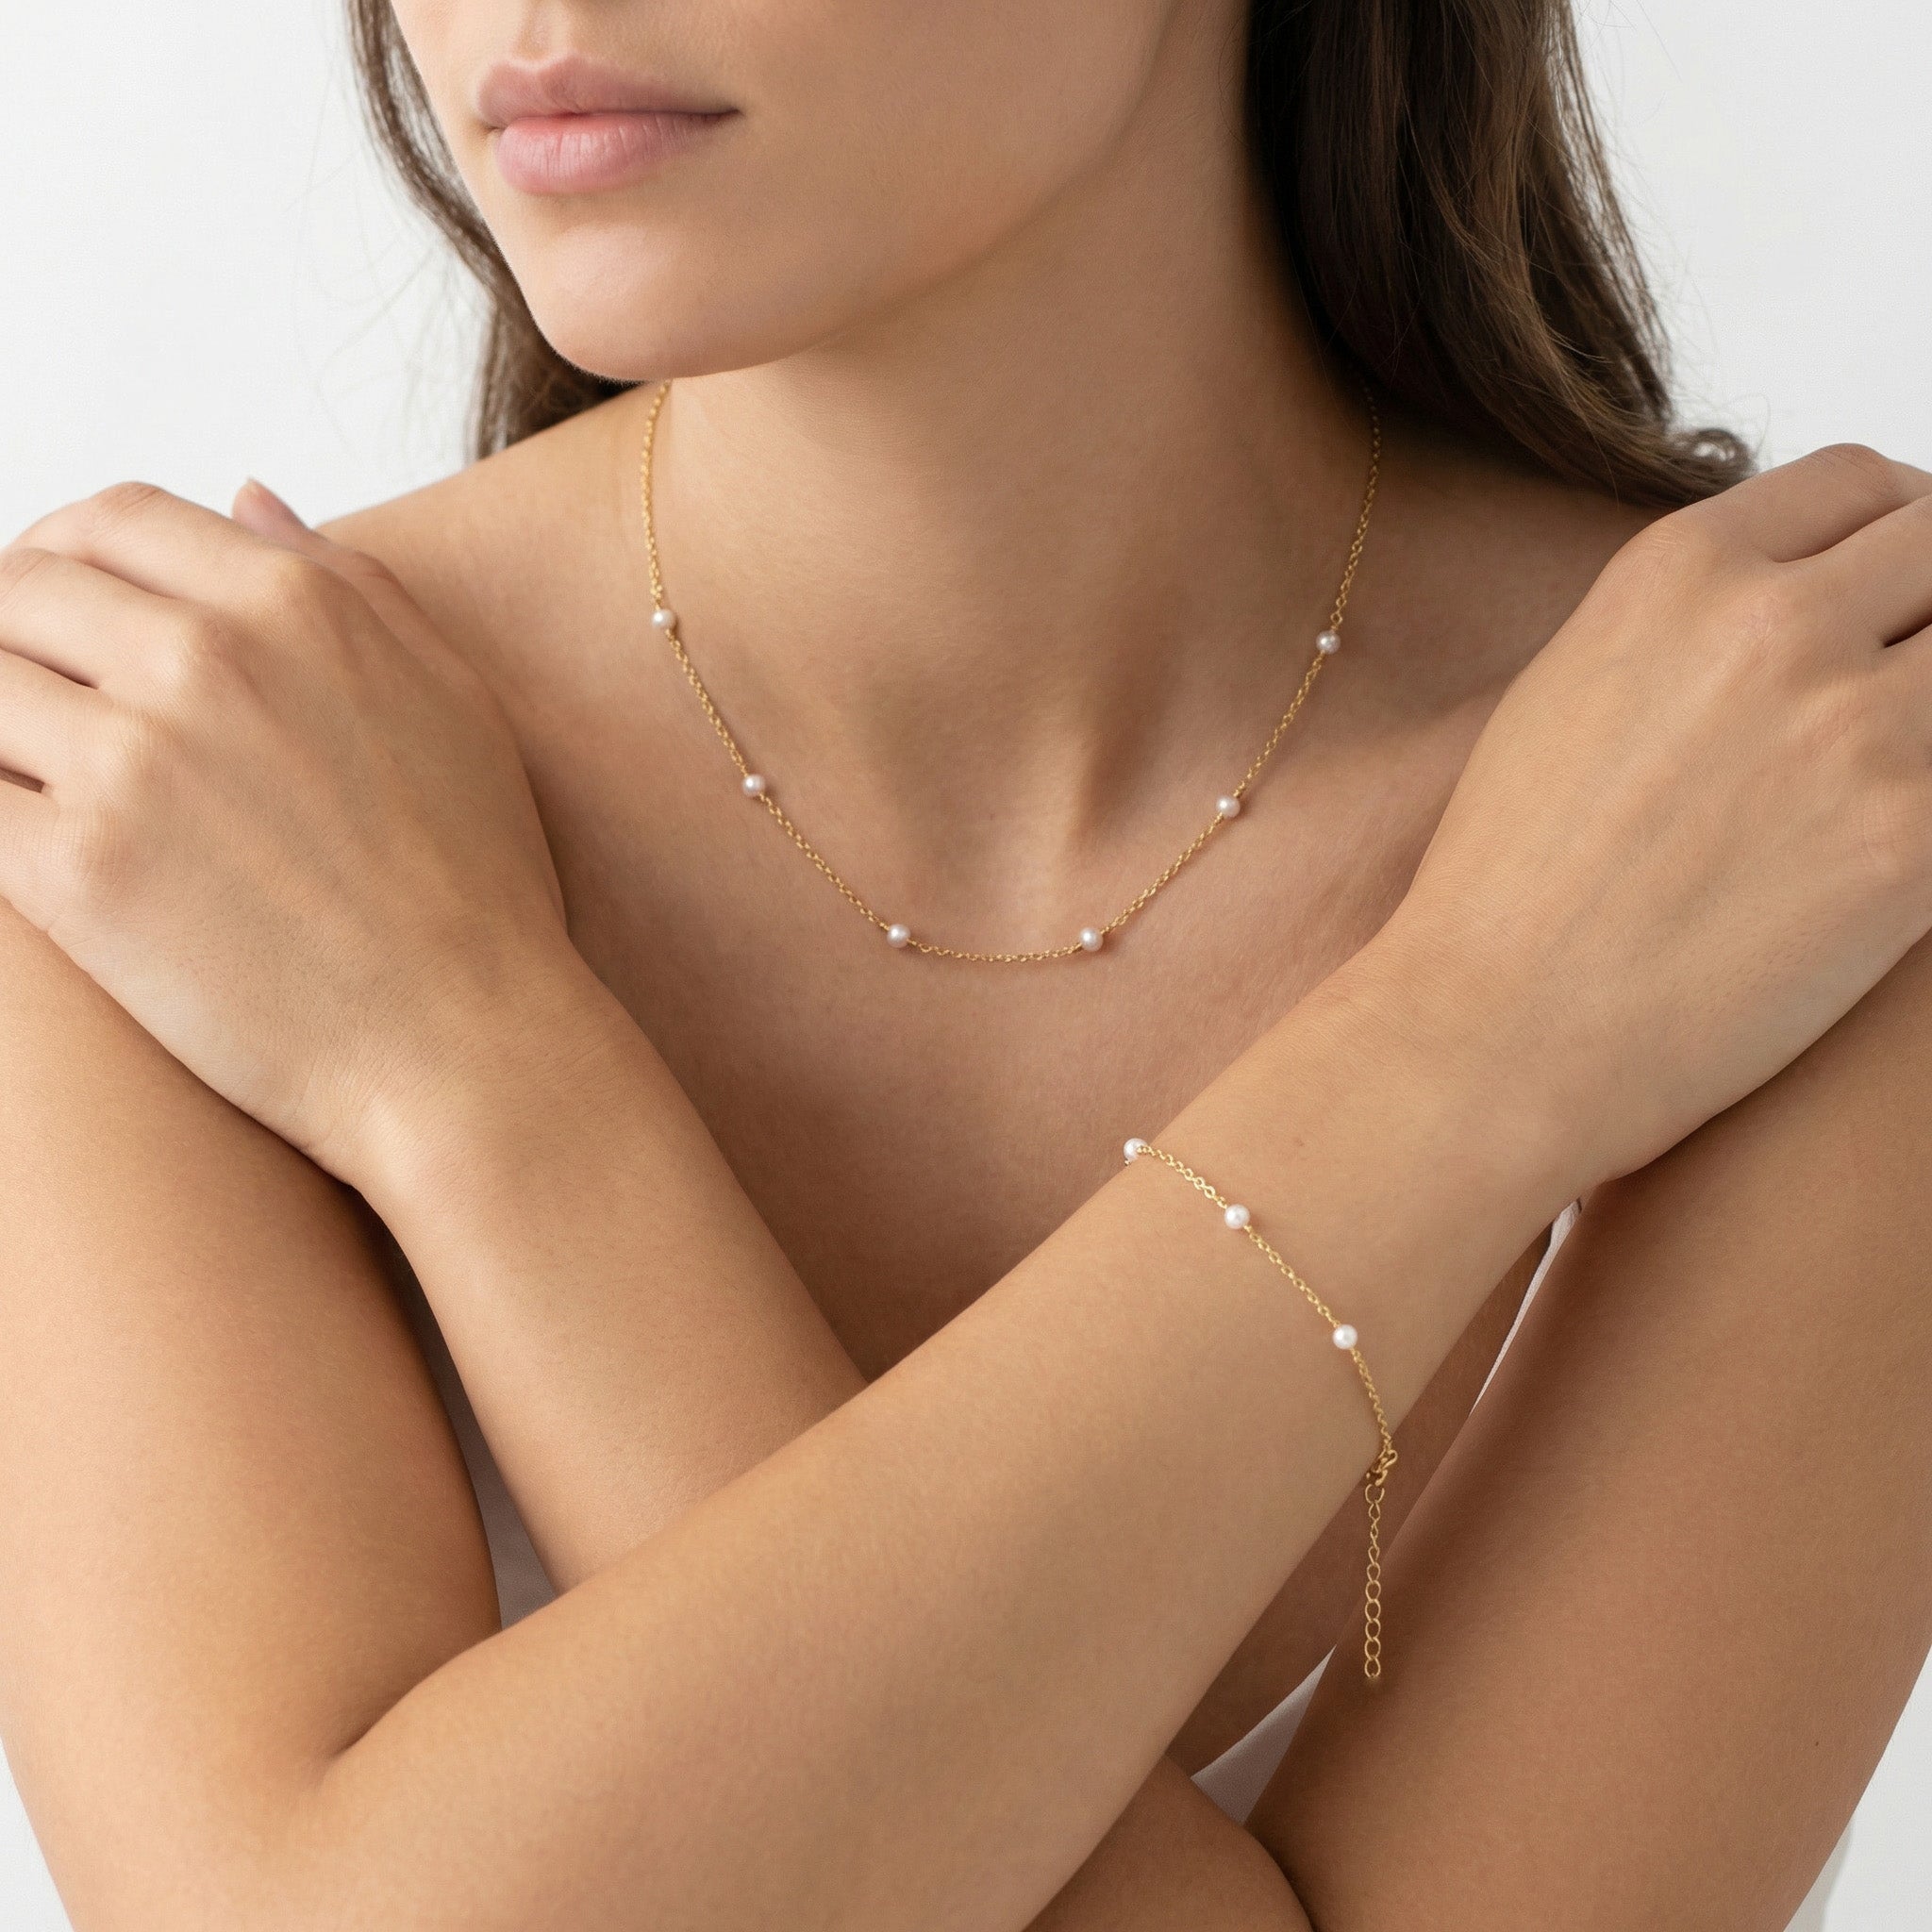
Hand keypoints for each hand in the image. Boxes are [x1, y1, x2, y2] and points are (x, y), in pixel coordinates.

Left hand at [0, 479, 593, 1182]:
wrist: (464, 1043)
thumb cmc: (477, 885)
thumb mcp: (452, 699)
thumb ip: (351, 582)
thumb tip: (247, 494)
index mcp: (293, 607)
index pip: (112, 520)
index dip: (66, 555)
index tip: (60, 611)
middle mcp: (202, 661)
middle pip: (17, 590)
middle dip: (7, 636)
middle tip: (32, 708)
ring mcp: (130, 763)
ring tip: (26, 778)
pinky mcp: (72, 873)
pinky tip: (21, 845)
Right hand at [1379, 443, 1931, 1190]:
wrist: (1495, 1031)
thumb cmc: (1508, 889)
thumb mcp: (1571, 694)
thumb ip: (1690, 626)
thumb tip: (1797, 605)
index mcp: (1676, 573)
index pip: (1864, 483)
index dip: (1906, 528)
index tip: (1908, 585)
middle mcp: (1773, 624)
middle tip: (1915, 678)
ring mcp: (1853, 727)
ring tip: (1896, 765)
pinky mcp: (1912, 841)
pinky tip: (1899, 845)